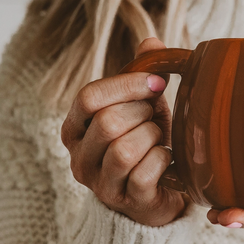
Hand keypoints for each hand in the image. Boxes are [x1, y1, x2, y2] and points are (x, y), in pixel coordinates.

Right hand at [61, 37, 185, 226]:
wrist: (157, 189)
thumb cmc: (146, 141)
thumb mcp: (144, 105)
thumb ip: (143, 75)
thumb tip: (152, 42)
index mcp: (76, 127)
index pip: (89, 97)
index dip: (127, 85)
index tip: (157, 83)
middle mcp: (80, 156)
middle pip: (108, 122)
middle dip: (143, 114)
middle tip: (155, 118)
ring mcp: (100, 183)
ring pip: (124, 150)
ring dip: (152, 137)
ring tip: (158, 139)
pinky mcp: (125, 201)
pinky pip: (145, 173)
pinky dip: (163, 160)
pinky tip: (167, 159)